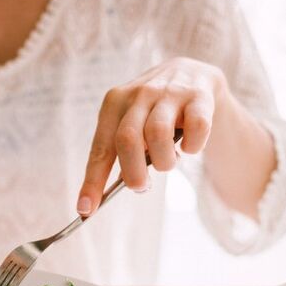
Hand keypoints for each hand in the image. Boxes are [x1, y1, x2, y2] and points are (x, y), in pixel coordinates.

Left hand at [76, 57, 225, 214]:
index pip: (100, 148)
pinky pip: (196, 129)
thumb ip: (123, 152)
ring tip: (168, 161)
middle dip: (133, 173)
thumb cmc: (155, 112)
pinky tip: (189, 147)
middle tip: (141, 186)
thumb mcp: (133, 124)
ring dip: (164, 162)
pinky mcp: (199, 97)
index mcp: (114, 103)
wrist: (193, 75)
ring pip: (159, 135)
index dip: (92, 181)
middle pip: (128, 140)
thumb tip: (114, 189)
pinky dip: (193, 146)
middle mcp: (139, 94)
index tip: (86, 209)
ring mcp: (170, 92)